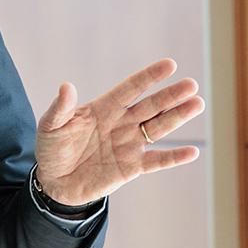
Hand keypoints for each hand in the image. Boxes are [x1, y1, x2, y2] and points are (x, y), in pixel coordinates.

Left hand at [34, 58, 204, 205]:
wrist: (53, 182)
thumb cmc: (52, 148)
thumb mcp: (51, 125)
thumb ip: (61, 107)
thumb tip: (66, 86)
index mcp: (104, 108)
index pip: (130, 89)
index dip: (149, 77)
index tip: (169, 65)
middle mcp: (121, 123)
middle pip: (151, 106)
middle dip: (171, 96)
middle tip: (191, 85)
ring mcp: (129, 145)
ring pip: (158, 128)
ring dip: (178, 117)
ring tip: (197, 104)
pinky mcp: (132, 168)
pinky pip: (157, 161)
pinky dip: (174, 157)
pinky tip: (193, 151)